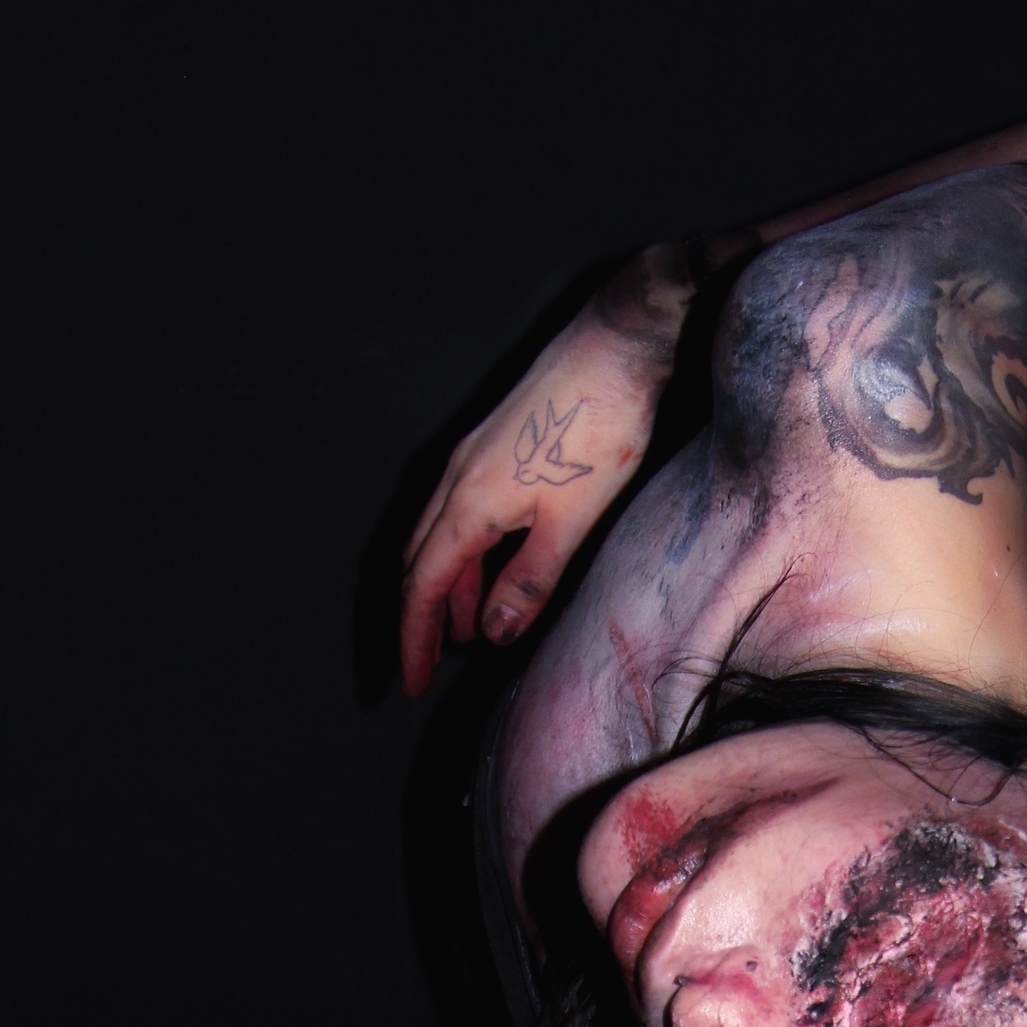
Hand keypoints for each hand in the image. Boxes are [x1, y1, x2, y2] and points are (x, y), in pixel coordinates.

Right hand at [399, 248, 695, 693]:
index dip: (414, 641)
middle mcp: (457, 479)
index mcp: (469, 505)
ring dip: (447, 588)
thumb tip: (491, 632)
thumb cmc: (600, 429)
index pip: (422, 588)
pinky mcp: (492, 444)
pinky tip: (491, 571)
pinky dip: (466, 553)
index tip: (409, 681)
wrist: (616, 345)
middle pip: (417, 564)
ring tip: (467, 631)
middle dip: (418, 620)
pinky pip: (461, 512)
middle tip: (425, 665)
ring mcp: (471, 458)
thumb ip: (529, 582)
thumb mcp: (571, 524)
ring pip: (439, 537)